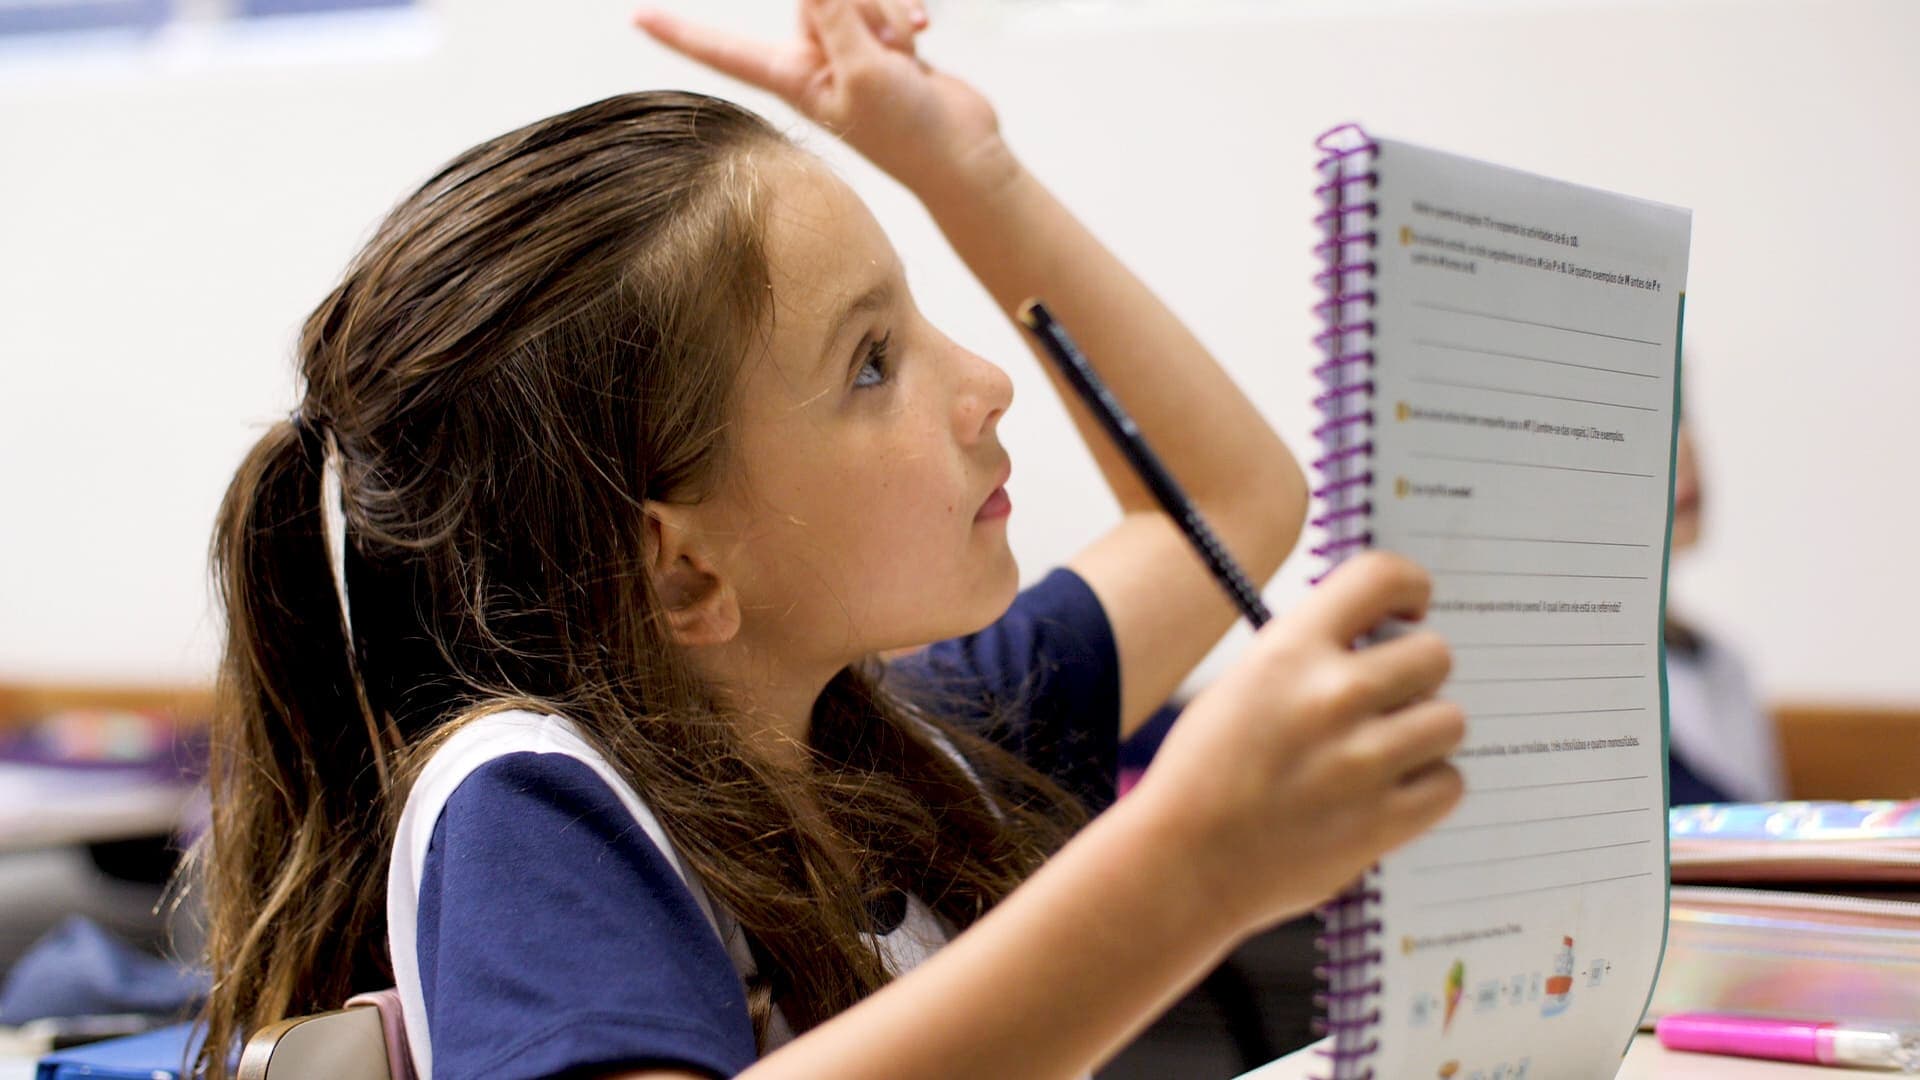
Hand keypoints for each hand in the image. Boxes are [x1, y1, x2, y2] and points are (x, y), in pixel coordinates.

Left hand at [634, 0, 1011, 200]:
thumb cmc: (910, 135)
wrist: (961, 155)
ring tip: (909, 52)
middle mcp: (813, 60)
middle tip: (889, 46)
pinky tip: (923, 38)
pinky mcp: (881, 43)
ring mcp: (848, 50)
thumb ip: (836, 16)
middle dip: (858, 4)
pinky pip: (883, 2)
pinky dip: (905, 13)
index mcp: (792, 77)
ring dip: (887, 11)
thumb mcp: (864, 71)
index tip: (636, 17)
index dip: (678, 32)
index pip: (722, 49)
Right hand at [1130, 551, 1465, 937]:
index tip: (1408, 610)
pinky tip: (1389, 792)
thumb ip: (1309, 657)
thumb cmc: (1203, 775)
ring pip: (1450, 720)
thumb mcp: (1242, 686)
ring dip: (1425, 734)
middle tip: (1388, 700)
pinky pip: (1450, 783)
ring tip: (1384, 753)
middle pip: (1434, 654)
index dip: (1410, 587)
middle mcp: (1333, 696)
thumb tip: (1378, 642)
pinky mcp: (1383, 822)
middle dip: (1416, 675)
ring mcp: (1363, 761)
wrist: (1180, 863)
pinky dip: (1428, 788)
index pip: (1380, 578)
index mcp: (1289, 651)